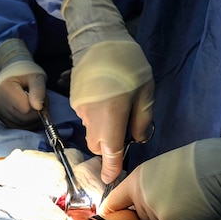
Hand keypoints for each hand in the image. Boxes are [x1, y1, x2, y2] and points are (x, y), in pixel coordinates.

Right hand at [0, 38, 45, 128]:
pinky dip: (24, 122)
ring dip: (31, 118)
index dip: (38, 106)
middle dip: (36, 113)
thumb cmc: (26, 71)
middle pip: (22, 118)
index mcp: (4, 87)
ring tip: (32, 104)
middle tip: (39, 101)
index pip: (25, 108)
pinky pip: (14, 126)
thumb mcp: (37, 76)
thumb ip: (39, 91)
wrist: (12, 70)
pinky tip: (26, 112)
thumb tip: (38, 107)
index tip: (41, 97)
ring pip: (19, 124)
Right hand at [62, 0, 153, 183]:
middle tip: (126, 128)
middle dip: (109, 145)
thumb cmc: (128, 65)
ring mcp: (80, 108)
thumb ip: (142, 120)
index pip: (110, 152)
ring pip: (93, 129)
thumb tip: (138, 139)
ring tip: (118, 104)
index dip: (111, 169)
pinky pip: (88, 115)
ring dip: (104, 126)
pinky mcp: (75, 99)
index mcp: (111, 118)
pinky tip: (106, 95)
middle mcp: (92, 118)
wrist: (97, 38)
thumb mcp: (145, 91)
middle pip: (98, 144)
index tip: (110, 180)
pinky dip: (97, 113)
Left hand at [100, 137, 220, 219]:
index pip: (114, 202)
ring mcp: (155, 211)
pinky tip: (198, 217)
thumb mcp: (163, 168)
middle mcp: (141, 196)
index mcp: (137, 180)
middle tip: (179, 206)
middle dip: (158, 219)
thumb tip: (144, 204)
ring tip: (191, 208)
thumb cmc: (198, 164)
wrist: (220, 168)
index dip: (113, 213)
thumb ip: (149, 186)